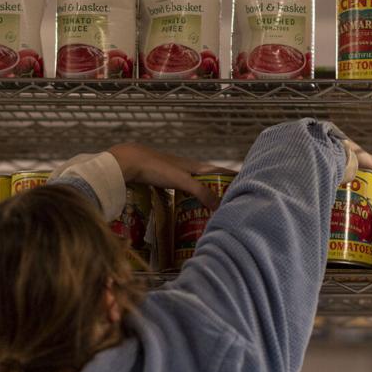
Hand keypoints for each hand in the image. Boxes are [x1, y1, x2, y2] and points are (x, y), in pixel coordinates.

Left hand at [107, 143, 231, 209]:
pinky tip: (181, 207)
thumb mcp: (182, 180)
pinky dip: (183, 199)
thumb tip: (219, 206)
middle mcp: (184, 168)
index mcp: (193, 166)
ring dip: (199, 194)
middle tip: (225, 202)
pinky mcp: (159, 180)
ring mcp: (171, 174)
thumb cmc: (155, 167)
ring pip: (190, 185)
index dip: (230, 176)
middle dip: (216, 188)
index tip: (244, 181)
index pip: (217, 170)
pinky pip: (177, 191)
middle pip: (205, 179)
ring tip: (206, 208)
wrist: (127, 162)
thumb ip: (200, 191)